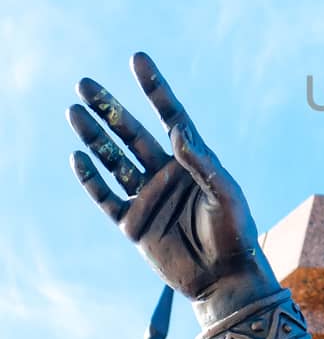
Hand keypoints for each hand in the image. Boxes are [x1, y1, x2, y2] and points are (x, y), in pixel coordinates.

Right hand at [69, 53, 277, 324]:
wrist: (225, 279)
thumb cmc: (236, 234)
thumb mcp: (224, 194)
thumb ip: (202, 163)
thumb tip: (178, 129)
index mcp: (193, 160)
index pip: (170, 115)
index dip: (153, 88)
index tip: (137, 59)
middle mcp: (166, 173)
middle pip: (132, 133)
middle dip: (109, 108)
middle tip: (85, 82)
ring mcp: (147, 197)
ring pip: (113, 160)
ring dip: (93, 137)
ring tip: (72, 111)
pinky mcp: (133, 223)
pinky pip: (106, 197)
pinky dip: (90, 178)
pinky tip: (77, 156)